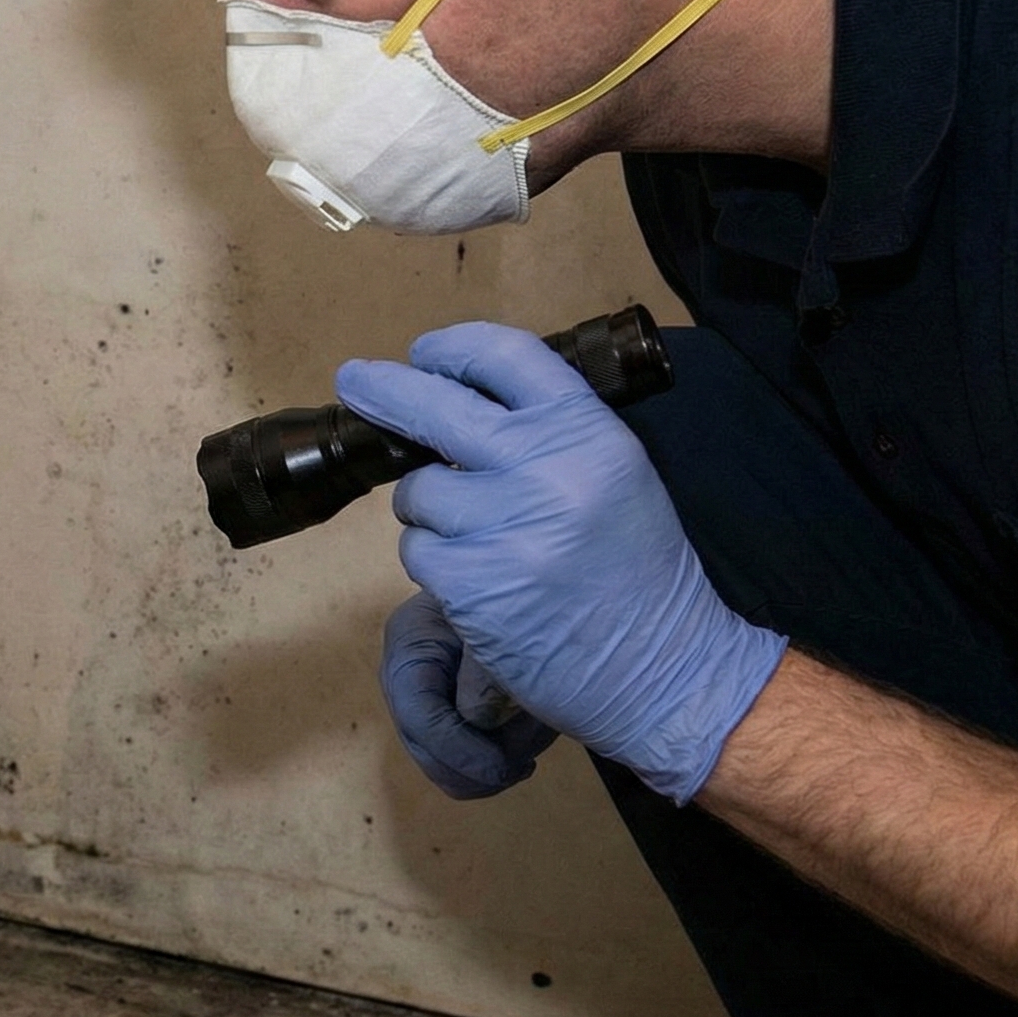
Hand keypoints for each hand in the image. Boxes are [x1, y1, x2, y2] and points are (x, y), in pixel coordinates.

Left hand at [337, 322, 787, 803]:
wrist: (662, 668)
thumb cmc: (637, 571)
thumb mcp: (615, 475)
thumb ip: (549, 434)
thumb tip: (461, 402)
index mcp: (587, 432)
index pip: (506, 356)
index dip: (453, 347)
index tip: (424, 352)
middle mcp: (543, 468)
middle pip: (434, 405)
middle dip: (383, 390)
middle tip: (355, 382)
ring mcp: (501, 526)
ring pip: (418, 491)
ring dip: (429, 511)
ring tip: (481, 539)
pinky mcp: (468, 583)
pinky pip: (417, 551)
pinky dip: (435, 563)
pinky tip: (480, 581)